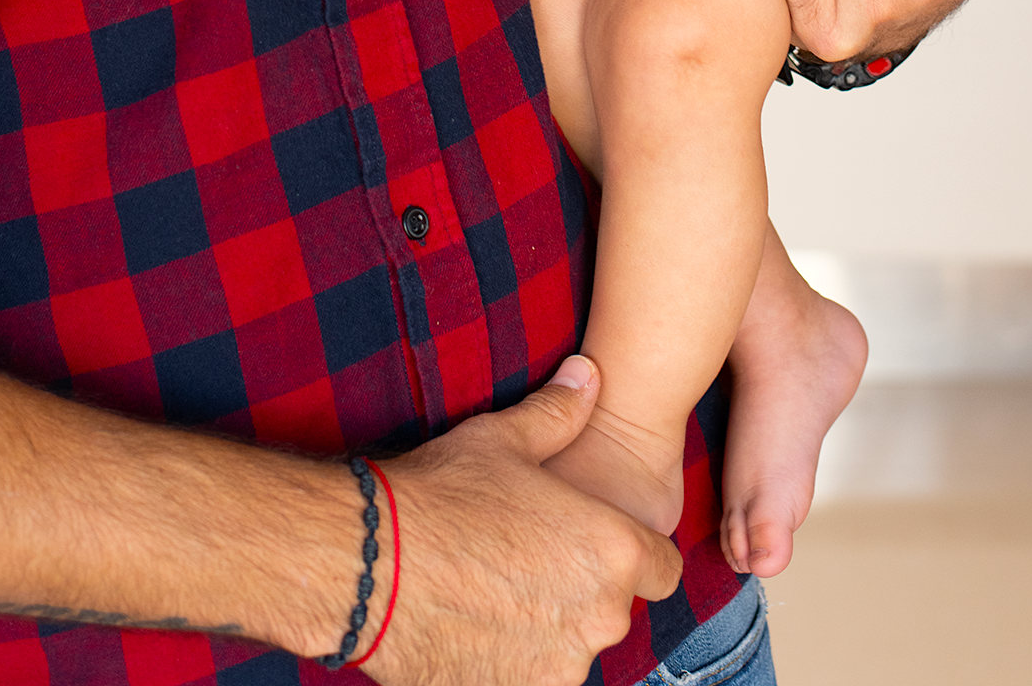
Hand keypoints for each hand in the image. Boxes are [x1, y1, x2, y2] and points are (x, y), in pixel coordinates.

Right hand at [368, 357, 682, 685]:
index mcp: (612, 552)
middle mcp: (598, 619)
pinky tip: (473, 624)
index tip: (599, 545)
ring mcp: (555, 670)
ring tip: (494, 590)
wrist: (367, 565)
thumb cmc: (444, 494)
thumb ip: (560, 412)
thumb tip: (589, 375)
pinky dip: (511, 659)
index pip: (663, 571)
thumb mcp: (506, 439)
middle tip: (530, 559)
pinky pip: (527, 677)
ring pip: (569, 649)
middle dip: (583, 590)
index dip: (636, 555)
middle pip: (612, 610)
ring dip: (547, 627)